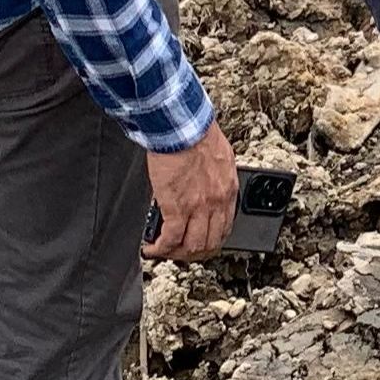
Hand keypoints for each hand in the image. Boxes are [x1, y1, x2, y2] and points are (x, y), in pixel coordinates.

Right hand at [144, 125, 236, 261]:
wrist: (181, 127)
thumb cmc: (196, 134)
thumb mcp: (219, 157)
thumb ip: (216, 176)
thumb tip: (207, 185)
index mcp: (228, 189)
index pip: (225, 227)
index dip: (211, 240)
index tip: (201, 242)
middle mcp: (217, 202)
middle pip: (210, 242)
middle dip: (194, 252)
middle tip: (180, 251)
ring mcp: (197, 208)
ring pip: (191, 246)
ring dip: (176, 253)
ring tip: (164, 251)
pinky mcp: (176, 207)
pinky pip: (170, 239)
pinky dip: (160, 248)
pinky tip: (151, 248)